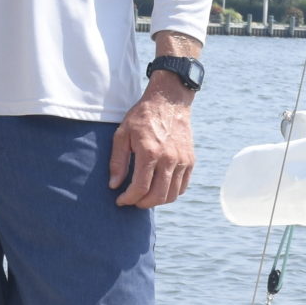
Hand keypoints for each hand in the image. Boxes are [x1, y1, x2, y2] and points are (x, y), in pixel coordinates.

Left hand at [111, 74, 195, 207]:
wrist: (169, 101)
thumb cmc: (142, 117)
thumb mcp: (122, 135)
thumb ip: (118, 162)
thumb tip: (114, 186)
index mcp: (150, 152)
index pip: (140, 188)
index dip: (129, 199)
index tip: (120, 200)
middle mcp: (169, 158)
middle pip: (158, 195)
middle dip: (142, 203)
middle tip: (133, 201)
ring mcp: (183, 160)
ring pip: (173, 194)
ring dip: (157, 201)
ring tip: (146, 196)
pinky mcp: (190, 160)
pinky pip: (183, 186)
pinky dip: (172, 193)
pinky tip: (160, 188)